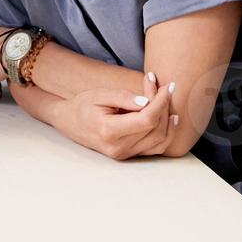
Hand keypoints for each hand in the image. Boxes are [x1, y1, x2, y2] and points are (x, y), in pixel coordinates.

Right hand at [52, 71, 178, 160]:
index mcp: (110, 131)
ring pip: (160, 139)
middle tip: (163, 86)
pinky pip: (156, 147)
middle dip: (164, 105)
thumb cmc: (84, 106)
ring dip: (168, 118)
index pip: (147, 120)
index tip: (167, 86)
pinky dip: (167, 133)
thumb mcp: (100, 95)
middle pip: (156, 128)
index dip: (161, 102)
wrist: (70, 123)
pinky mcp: (130, 155)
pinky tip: (171, 118)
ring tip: (165, 99)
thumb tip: (147, 101)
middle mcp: (119, 147)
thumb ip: (123, 97)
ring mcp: (125, 154)